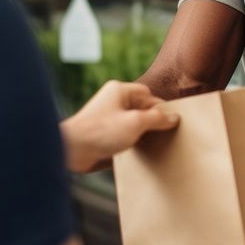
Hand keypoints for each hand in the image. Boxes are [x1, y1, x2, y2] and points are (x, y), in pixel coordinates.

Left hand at [60, 80, 178, 172]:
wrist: (71, 151)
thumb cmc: (100, 132)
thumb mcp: (135, 123)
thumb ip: (157, 118)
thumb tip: (174, 118)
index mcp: (119, 91)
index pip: (148, 95)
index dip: (160, 108)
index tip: (171, 122)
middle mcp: (113, 101)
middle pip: (141, 109)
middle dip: (151, 122)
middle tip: (163, 135)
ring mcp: (107, 118)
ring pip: (133, 123)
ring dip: (141, 134)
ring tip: (151, 145)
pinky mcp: (103, 134)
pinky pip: (124, 135)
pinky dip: (131, 142)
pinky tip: (138, 153)